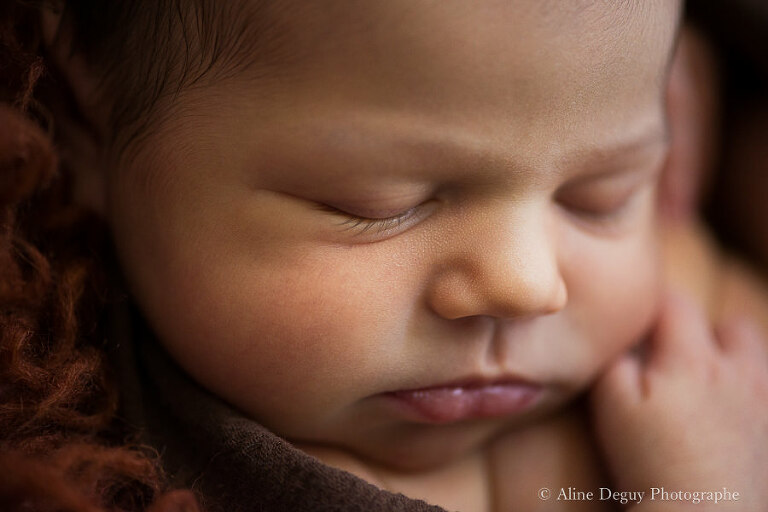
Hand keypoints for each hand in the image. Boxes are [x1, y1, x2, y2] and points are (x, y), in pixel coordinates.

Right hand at [591, 291, 767, 509]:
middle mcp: (739, 372)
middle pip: (732, 325)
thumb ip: (614, 358)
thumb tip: (623, 335)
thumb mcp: (611, 403)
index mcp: (692, 358)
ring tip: (705, 389)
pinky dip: (749, 395)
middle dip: (705, 332)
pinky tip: (726, 418)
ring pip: (757, 359)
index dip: (653, 305)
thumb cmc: (649, 460)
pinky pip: (766, 394)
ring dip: (734, 362)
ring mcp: (764, 403)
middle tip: (675, 360)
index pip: (675, 303)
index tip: (637, 323)